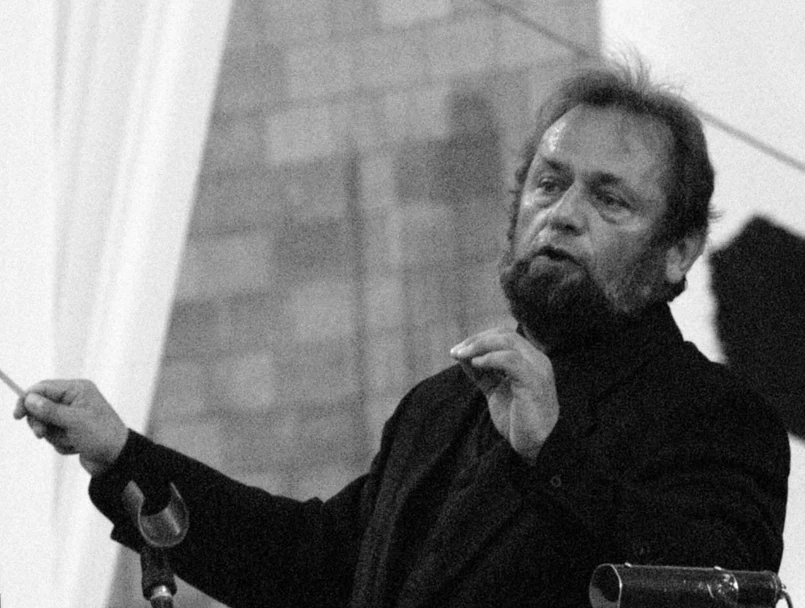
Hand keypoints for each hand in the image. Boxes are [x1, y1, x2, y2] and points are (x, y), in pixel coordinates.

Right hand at [13, 379, 127, 475]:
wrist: (117, 459)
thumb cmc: (101, 435)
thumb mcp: (74, 421)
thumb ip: (50, 410)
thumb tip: (29, 398)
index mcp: (78, 390)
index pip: (43, 388)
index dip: (27, 399)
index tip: (17, 415)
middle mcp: (74, 399)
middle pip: (40, 407)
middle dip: (42, 422)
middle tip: (42, 433)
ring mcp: (73, 416)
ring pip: (46, 424)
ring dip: (55, 436)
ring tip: (72, 441)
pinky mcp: (72, 430)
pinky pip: (54, 436)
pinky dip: (62, 443)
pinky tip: (77, 447)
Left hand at [450, 328, 558, 463]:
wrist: (539, 446)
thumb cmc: (519, 421)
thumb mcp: (496, 391)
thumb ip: (484, 373)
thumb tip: (462, 356)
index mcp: (530, 361)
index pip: (504, 337)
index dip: (479, 339)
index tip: (458, 350)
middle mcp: (536, 360)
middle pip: (504, 335)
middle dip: (476, 340)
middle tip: (456, 352)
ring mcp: (537, 368)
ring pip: (507, 342)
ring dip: (479, 346)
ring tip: (461, 356)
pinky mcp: (533, 381)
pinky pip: (510, 360)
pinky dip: (489, 359)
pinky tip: (475, 364)